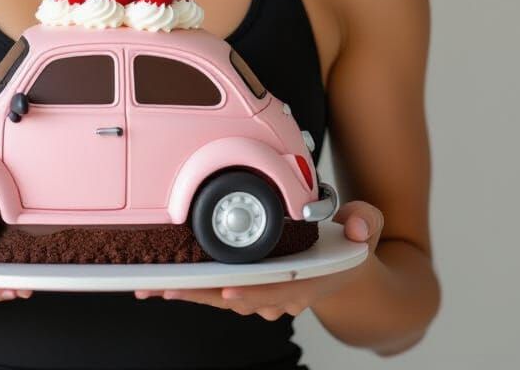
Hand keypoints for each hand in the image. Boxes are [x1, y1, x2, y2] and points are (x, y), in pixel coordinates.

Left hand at [134, 201, 383, 321]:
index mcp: (309, 279)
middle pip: (240, 297)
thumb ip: (366, 223)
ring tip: (152, 287)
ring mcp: (264, 293)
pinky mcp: (248, 286)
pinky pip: (217, 289)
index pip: (280, 289)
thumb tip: (358, 226)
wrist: (345, 269)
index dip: (254, 292)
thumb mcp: (367, 229)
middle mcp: (283, 292)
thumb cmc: (350, 245)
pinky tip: (160, 284)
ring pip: (222, 297)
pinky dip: (191, 287)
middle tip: (169, 287)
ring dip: (189, 293)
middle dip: (203, 293)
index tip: (229, 290)